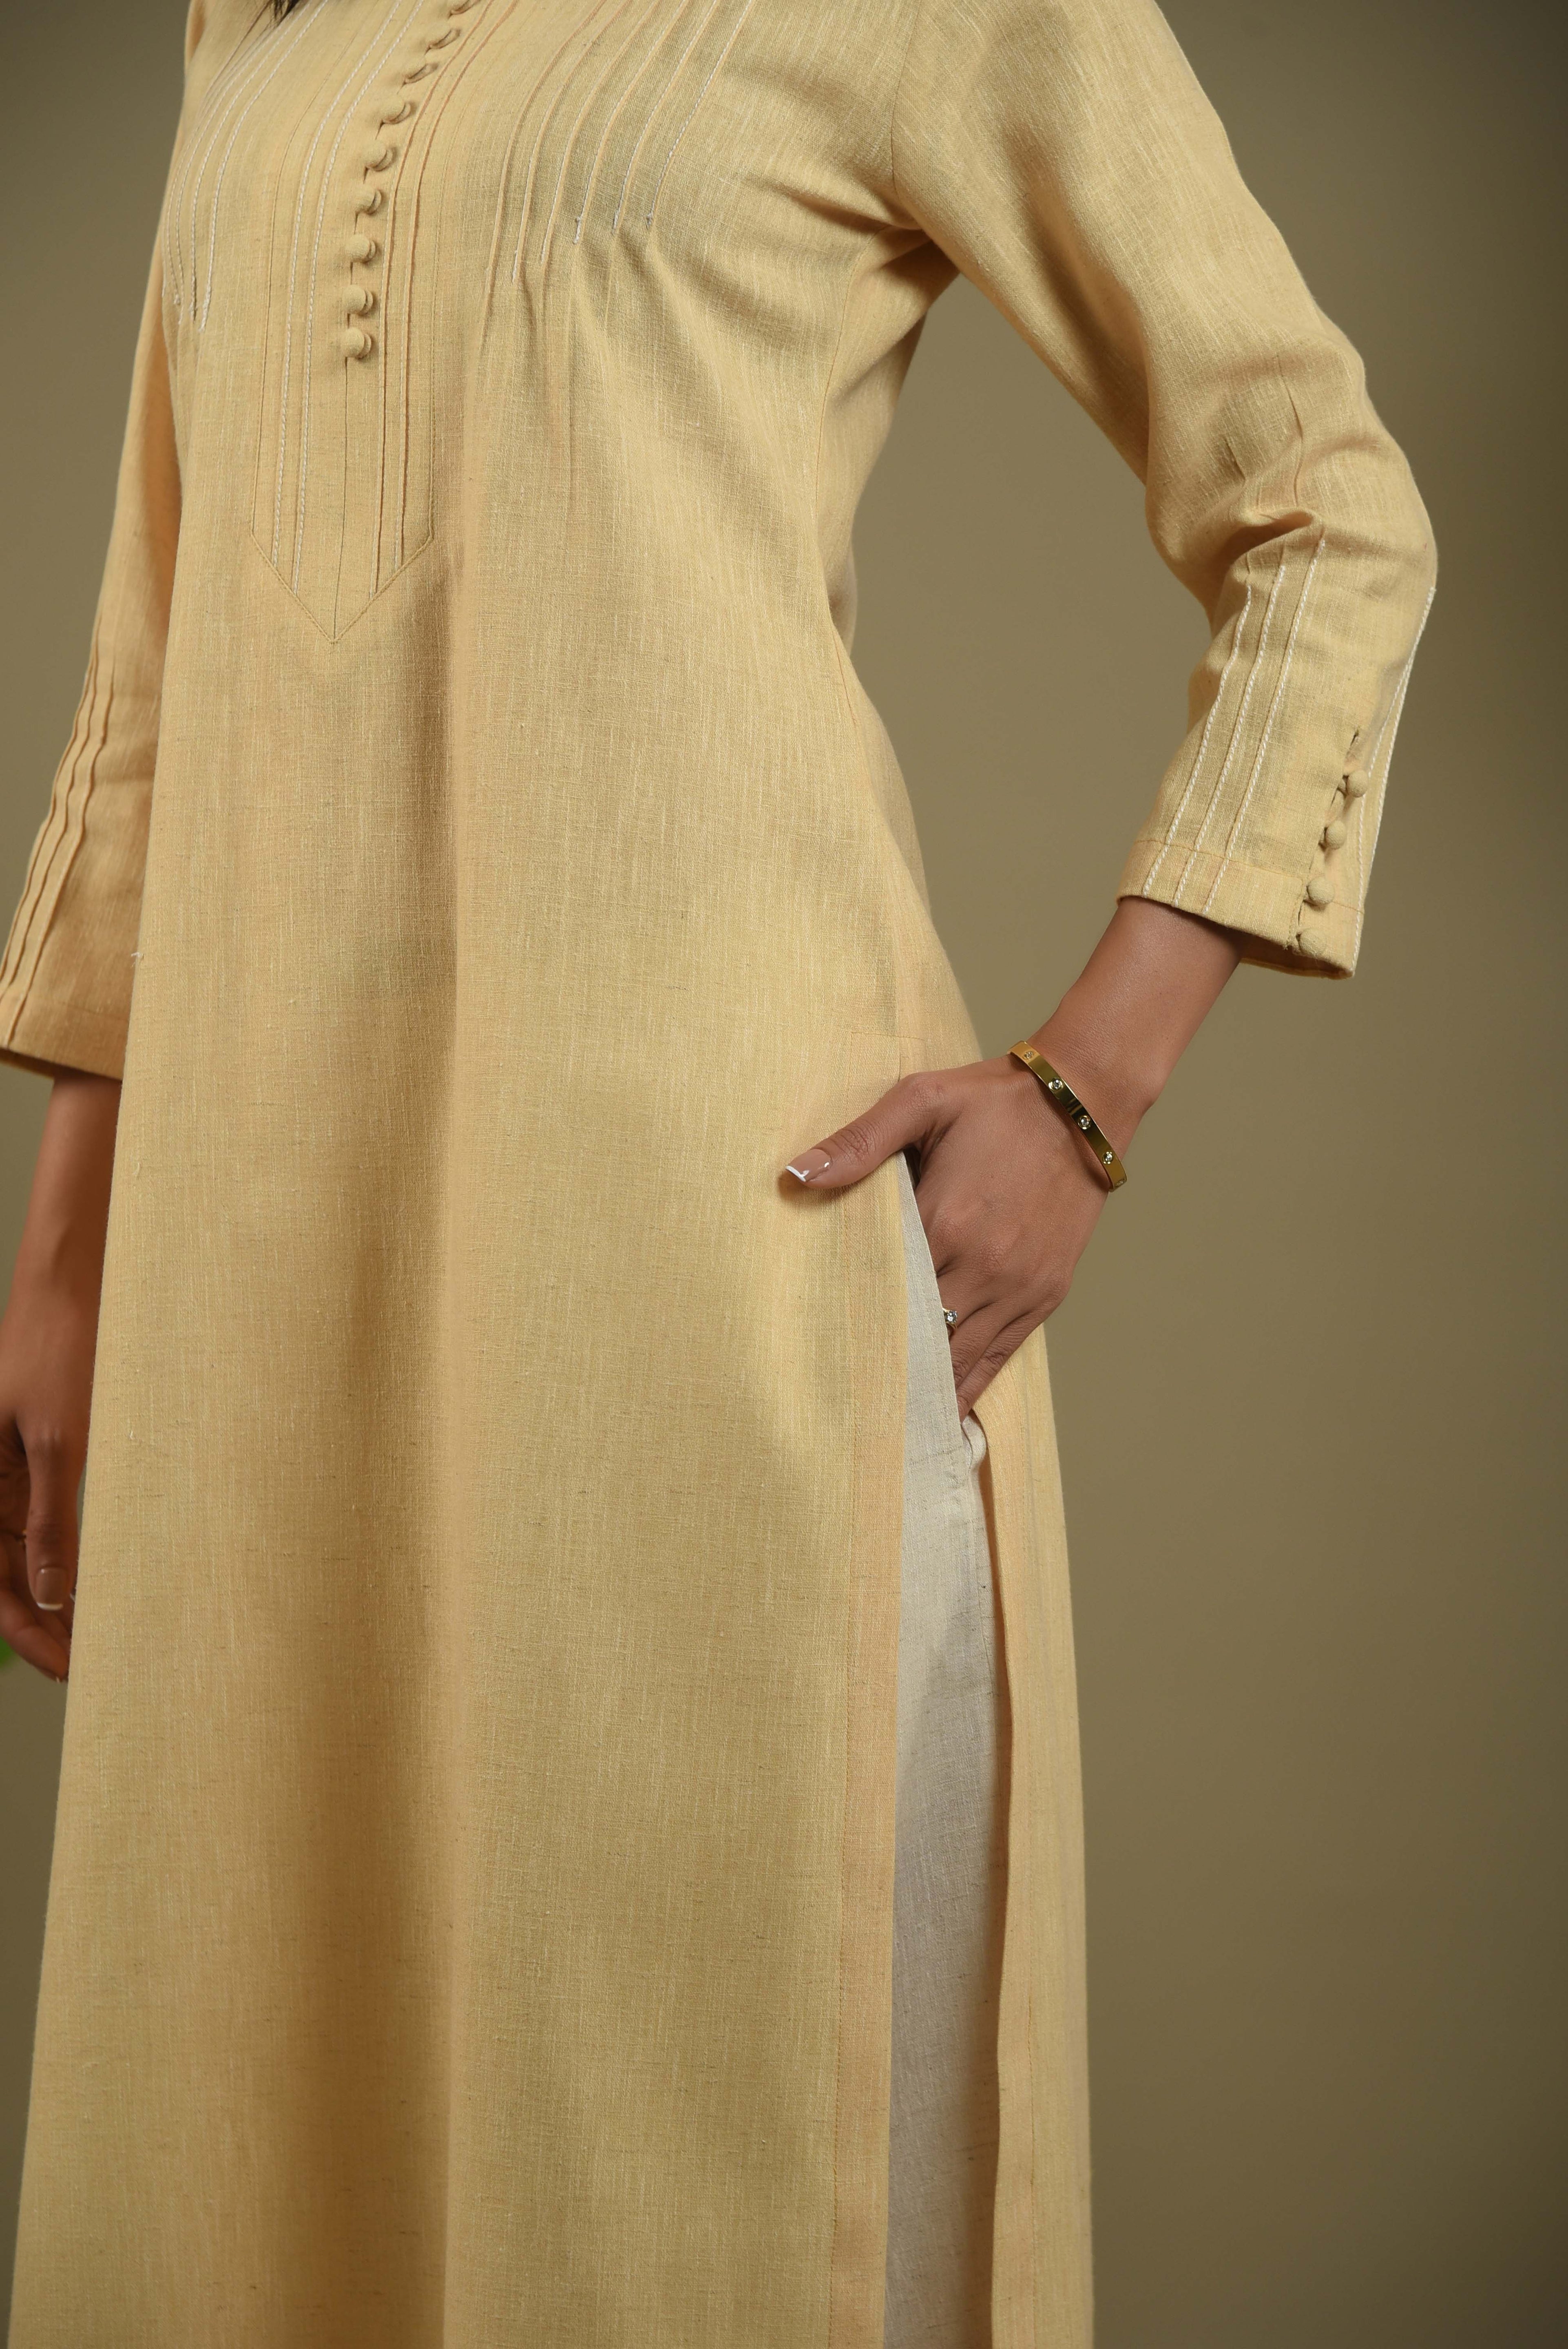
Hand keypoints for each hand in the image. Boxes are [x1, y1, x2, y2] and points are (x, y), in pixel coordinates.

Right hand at [0, 1282, 95, 1680]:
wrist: (73, 1285)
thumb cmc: (62, 1348)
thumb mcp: (61, 1439)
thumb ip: (52, 1516)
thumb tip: (53, 1594)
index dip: (29, 1631)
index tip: (67, 1669)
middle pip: (4, 1576)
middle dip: (40, 1626)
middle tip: (84, 1668)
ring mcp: (6, 1470)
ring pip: (19, 1554)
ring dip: (51, 1598)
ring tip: (89, 1638)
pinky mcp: (33, 1455)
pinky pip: (37, 1520)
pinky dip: (61, 1556)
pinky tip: (87, 1584)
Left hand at [784, 1047, 1122, 1414]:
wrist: (1082, 1103)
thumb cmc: (995, 1100)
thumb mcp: (922, 1100)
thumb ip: (860, 1141)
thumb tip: (796, 1174)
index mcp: (945, 1221)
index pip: (884, 1291)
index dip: (852, 1324)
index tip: (816, 1358)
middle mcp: (983, 1265)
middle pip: (919, 1335)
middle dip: (883, 1368)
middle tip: (836, 1408)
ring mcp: (1018, 1286)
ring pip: (960, 1358)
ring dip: (924, 1389)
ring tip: (882, 1427)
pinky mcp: (1046, 1294)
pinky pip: (1000, 1356)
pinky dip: (971, 1387)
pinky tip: (943, 1415)